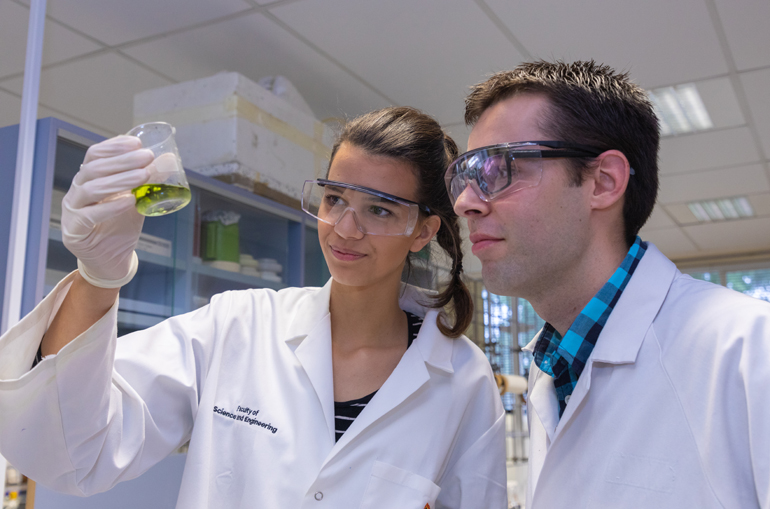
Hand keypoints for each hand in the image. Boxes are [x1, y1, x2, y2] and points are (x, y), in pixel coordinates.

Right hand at [61, 135, 153, 287]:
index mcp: (89, 180)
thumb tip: (169, 160)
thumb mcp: (138, 201)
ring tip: (142, 176)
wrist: (113, 260)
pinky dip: (111, 207)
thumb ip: (148, 182)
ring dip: (119, 180)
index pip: (95, 155)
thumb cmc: (121, 227)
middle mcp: (77, 192)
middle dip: (122, 161)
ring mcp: (72, 211)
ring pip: (90, 189)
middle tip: (146, 157)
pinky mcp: (74, 231)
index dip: (114, 146)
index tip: (137, 142)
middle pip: (94, 169)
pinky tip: (129, 201)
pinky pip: (89, 216)